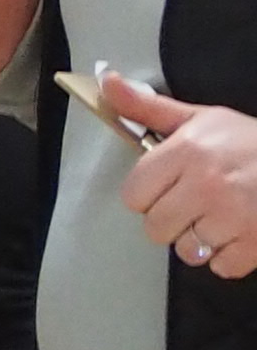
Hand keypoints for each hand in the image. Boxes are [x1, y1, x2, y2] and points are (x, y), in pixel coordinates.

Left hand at [107, 80, 256, 277]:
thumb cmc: (251, 142)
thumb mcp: (202, 119)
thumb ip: (148, 108)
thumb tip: (107, 82)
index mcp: (188, 151)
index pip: (133, 195)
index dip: (149, 194)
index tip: (169, 186)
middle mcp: (207, 184)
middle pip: (155, 228)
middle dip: (173, 219)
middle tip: (199, 203)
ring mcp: (234, 217)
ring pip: (186, 251)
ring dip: (202, 240)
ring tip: (224, 216)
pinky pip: (221, 267)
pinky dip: (231, 257)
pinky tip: (242, 233)